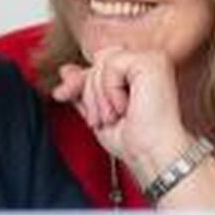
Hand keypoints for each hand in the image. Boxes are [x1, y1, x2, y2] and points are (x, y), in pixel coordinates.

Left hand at [50, 46, 196, 185]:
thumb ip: (83, 90)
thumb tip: (65, 70)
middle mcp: (148, 63)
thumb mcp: (98, 112)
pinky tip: (125, 107)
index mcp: (139, 73)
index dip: (82, 81)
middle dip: (90, 91)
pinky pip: (112, 65)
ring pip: (102, 61)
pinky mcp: (152, 62)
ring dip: (100, 95)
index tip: (62, 95)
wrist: (151, 155)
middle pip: (98, 59)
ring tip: (115, 116)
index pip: (100, 62)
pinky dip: (111, 90)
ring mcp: (152, 60)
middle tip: (104, 118)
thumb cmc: (135, 142)